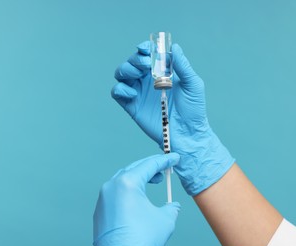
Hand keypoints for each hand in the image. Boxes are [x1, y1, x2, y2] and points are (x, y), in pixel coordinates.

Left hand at [93, 154, 180, 245]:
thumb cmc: (141, 241)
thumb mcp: (165, 220)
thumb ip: (170, 207)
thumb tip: (172, 206)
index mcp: (127, 183)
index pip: (148, 165)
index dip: (164, 161)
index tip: (173, 157)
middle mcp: (111, 186)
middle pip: (134, 169)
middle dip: (151, 167)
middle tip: (165, 169)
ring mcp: (103, 198)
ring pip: (122, 180)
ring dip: (138, 178)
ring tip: (153, 181)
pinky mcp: (100, 210)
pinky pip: (115, 193)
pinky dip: (128, 190)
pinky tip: (137, 198)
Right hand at [111, 42, 234, 195]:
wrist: (187, 133)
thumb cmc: (193, 110)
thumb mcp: (193, 84)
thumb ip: (182, 65)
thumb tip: (175, 47)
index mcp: (161, 72)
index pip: (148, 54)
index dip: (144, 48)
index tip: (147, 49)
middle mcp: (147, 80)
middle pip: (132, 61)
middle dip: (135, 59)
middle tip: (146, 64)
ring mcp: (138, 92)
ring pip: (121, 74)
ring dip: (126, 69)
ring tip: (138, 74)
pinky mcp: (131, 105)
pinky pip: (117, 92)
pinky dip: (120, 88)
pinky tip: (132, 93)